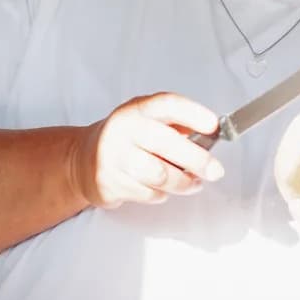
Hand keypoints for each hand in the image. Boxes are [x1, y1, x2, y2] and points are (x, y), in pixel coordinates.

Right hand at [71, 92, 221, 210]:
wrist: (83, 160)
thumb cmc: (127, 139)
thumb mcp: (147, 120)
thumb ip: (176, 125)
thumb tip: (211, 136)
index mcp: (137, 110)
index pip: (167, 105)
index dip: (193, 114)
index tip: (214, 126)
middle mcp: (123, 130)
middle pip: (167, 144)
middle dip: (198, 160)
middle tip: (216, 170)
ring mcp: (113, 157)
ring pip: (160, 175)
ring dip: (183, 183)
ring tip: (193, 183)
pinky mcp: (109, 183)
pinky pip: (148, 193)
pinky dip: (162, 194)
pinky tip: (163, 189)